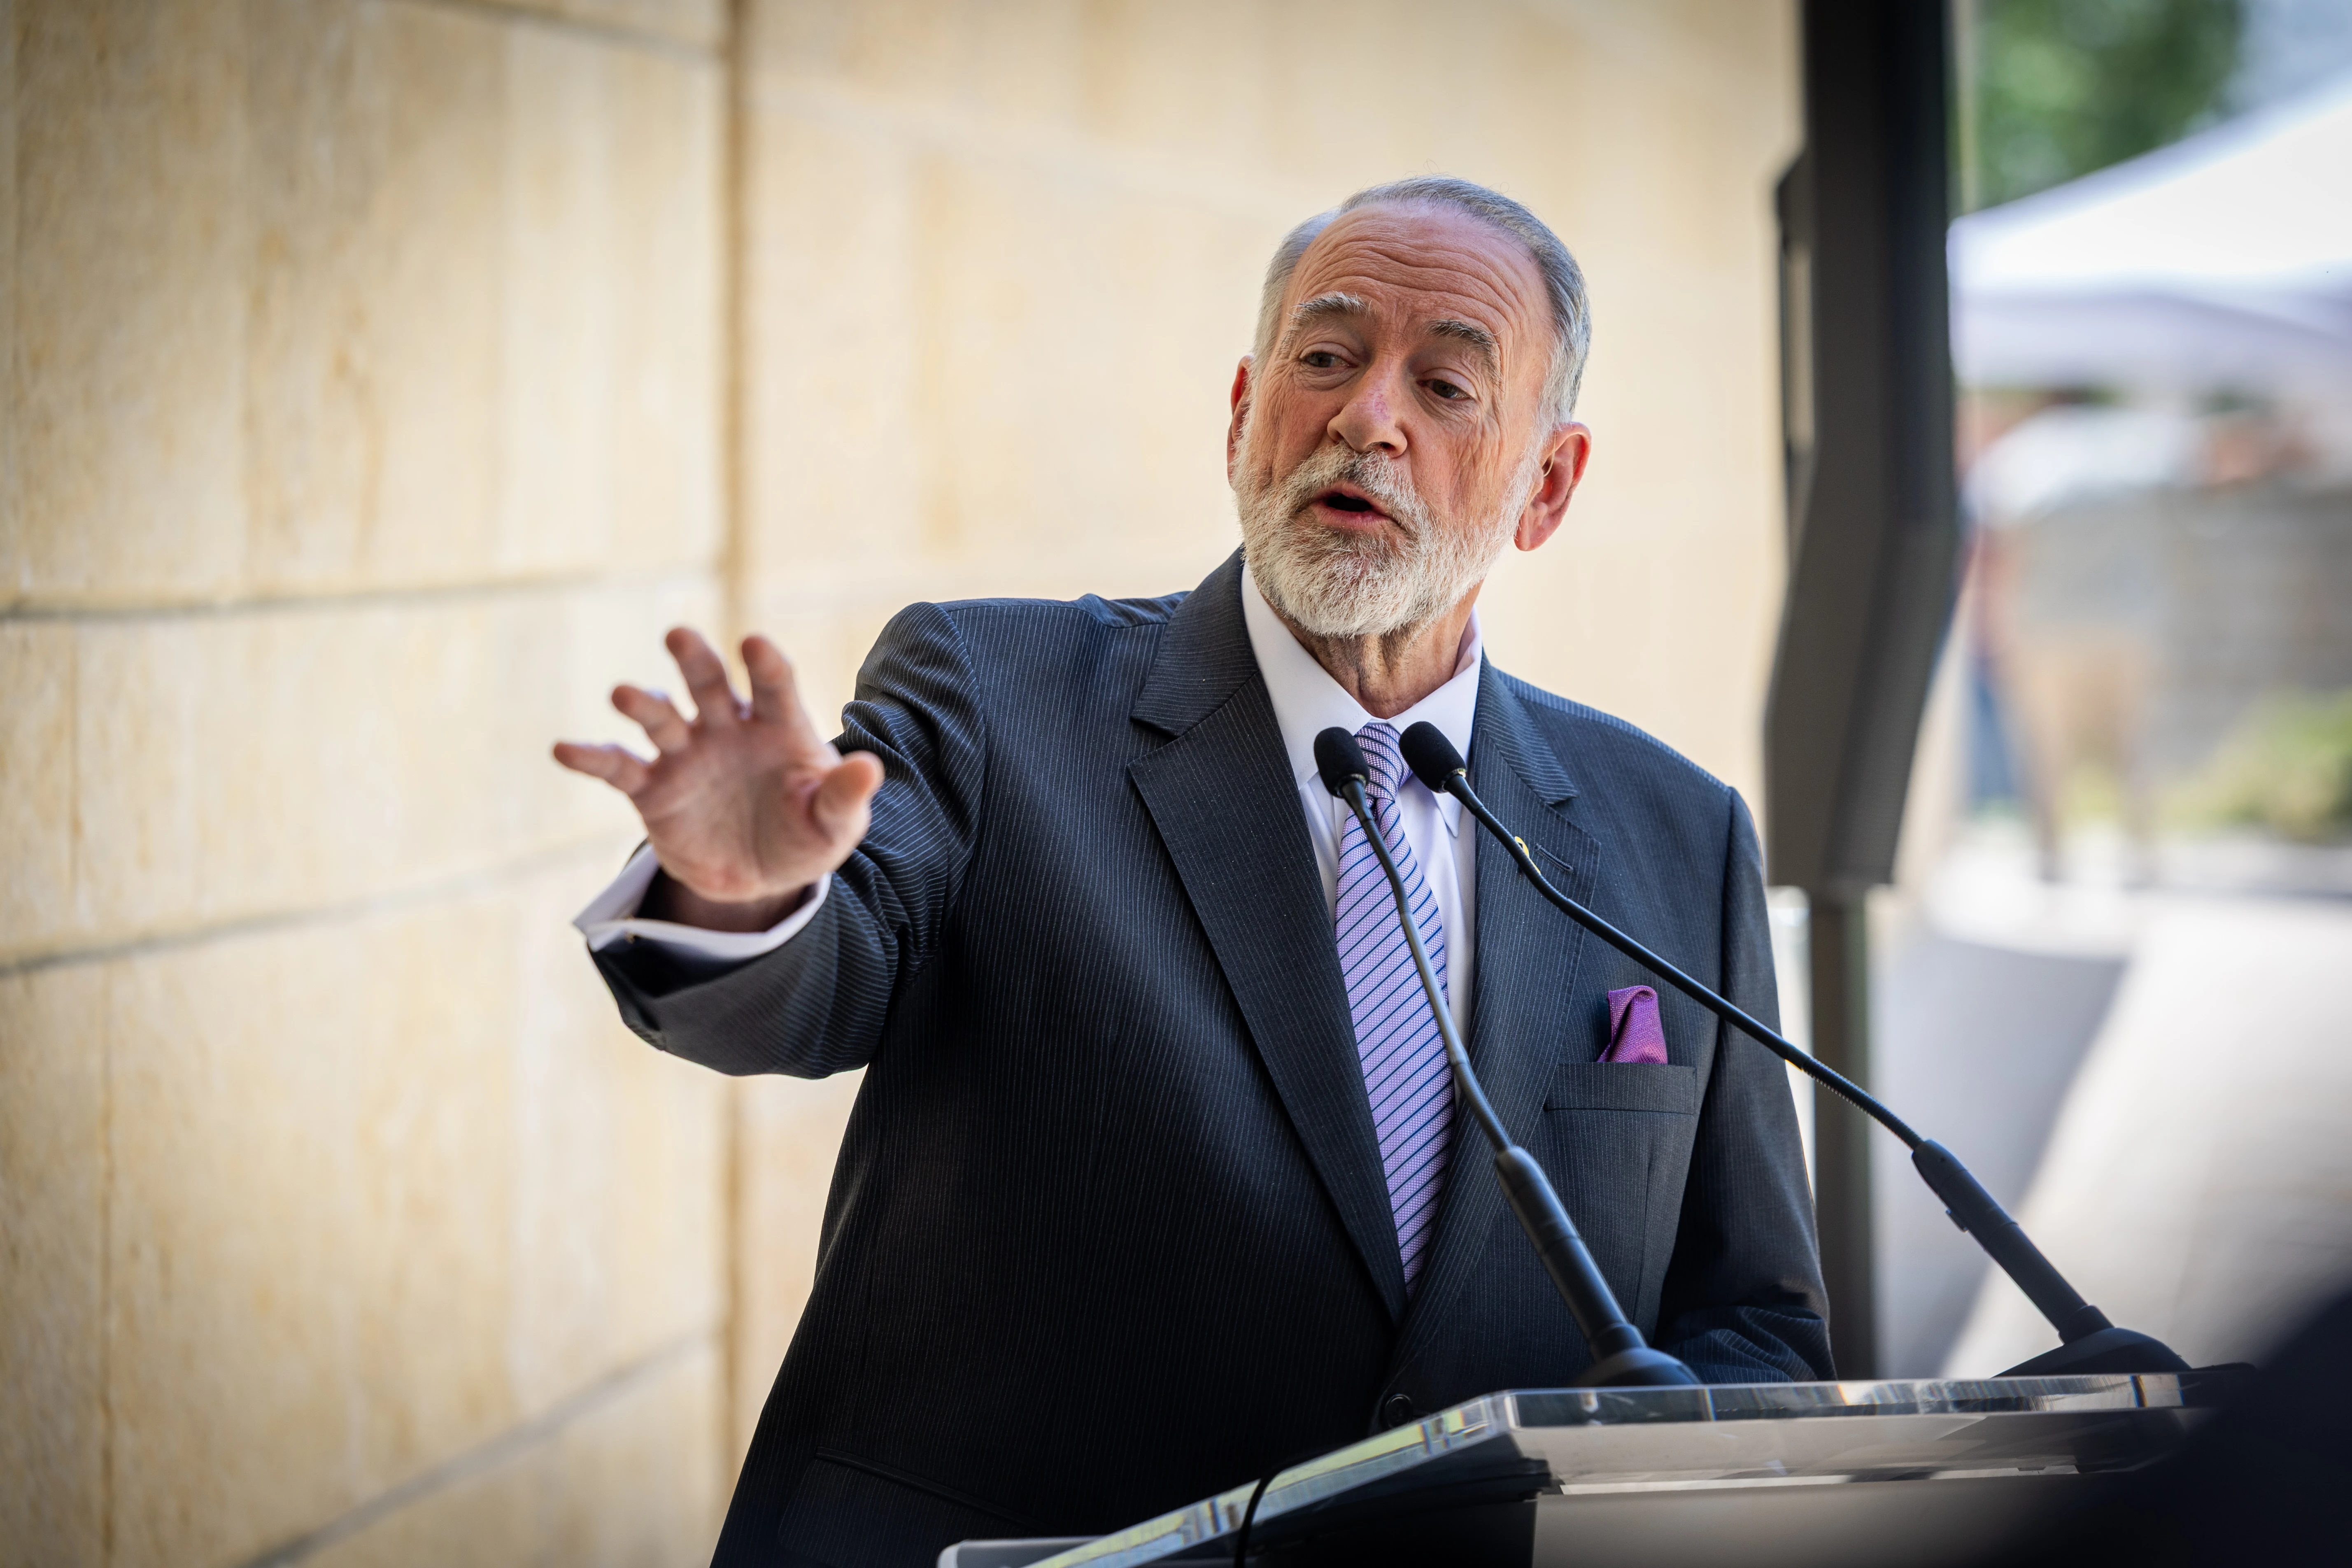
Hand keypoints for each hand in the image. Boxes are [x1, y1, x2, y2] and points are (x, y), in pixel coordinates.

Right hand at [554, 628, 884, 931]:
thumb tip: (870, 769)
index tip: (754, 645)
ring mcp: (686, 755)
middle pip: (708, 684)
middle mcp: (727, 728)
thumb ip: (845, 797)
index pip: (773, 686)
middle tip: (679, 636)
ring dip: (642, 703)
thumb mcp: (834, 825)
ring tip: (624, 694)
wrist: (761, 877)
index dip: (765, 665)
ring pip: (660, 718)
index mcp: (778, 727)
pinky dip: (591, 757)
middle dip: (694, 659)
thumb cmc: (805, 834)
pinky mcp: (653, 789)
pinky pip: (618, 768)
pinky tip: (563, 749)